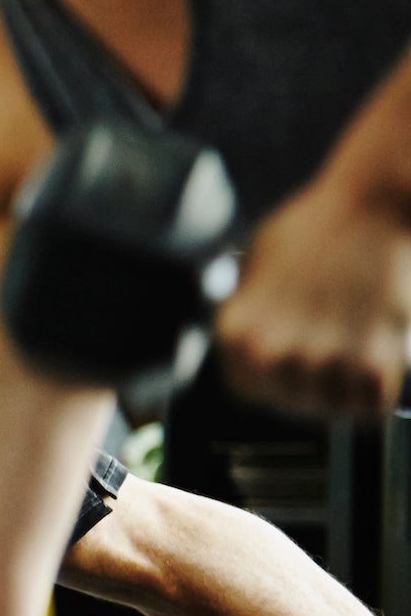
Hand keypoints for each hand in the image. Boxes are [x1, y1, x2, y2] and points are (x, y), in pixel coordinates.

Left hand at [217, 172, 410, 418]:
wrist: (371, 205)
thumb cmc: (314, 229)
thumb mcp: (253, 270)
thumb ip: (248, 315)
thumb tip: (249, 348)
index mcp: (236, 333)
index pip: (250, 389)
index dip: (275, 378)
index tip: (292, 361)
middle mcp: (271, 354)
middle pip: (293, 404)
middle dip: (313, 384)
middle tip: (333, 346)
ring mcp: (320, 361)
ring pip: (332, 410)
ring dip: (347, 387)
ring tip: (356, 344)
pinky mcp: (372, 363)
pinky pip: (370, 407)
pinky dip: (378, 389)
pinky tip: (378, 353)